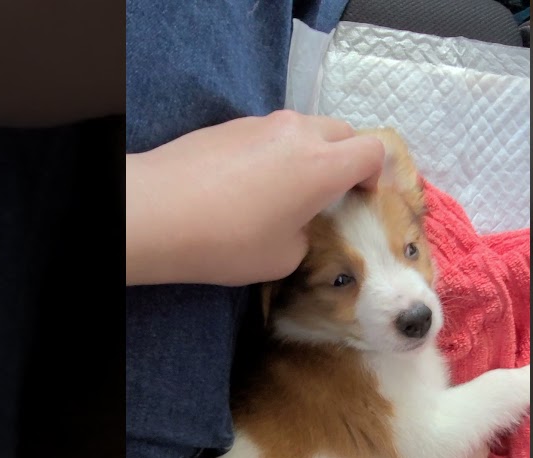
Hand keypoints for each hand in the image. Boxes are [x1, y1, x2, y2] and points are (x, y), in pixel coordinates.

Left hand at [126, 110, 385, 286]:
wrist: (157, 213)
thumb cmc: (228, 241)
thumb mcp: (283, 257)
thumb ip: (306, 235)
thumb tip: (298, 224)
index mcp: (324, 165)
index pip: (373, 150)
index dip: (375, 174)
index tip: (360, 198)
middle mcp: (297, 134)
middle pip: (341, 132)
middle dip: (345, 158)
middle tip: (329, 193)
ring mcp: (260, 124)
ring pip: (302, 128)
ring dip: (306, 153)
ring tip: (285, 190)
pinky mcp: (229, 125)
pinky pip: (267, 133)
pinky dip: (272, 152)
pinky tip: (247, 186)